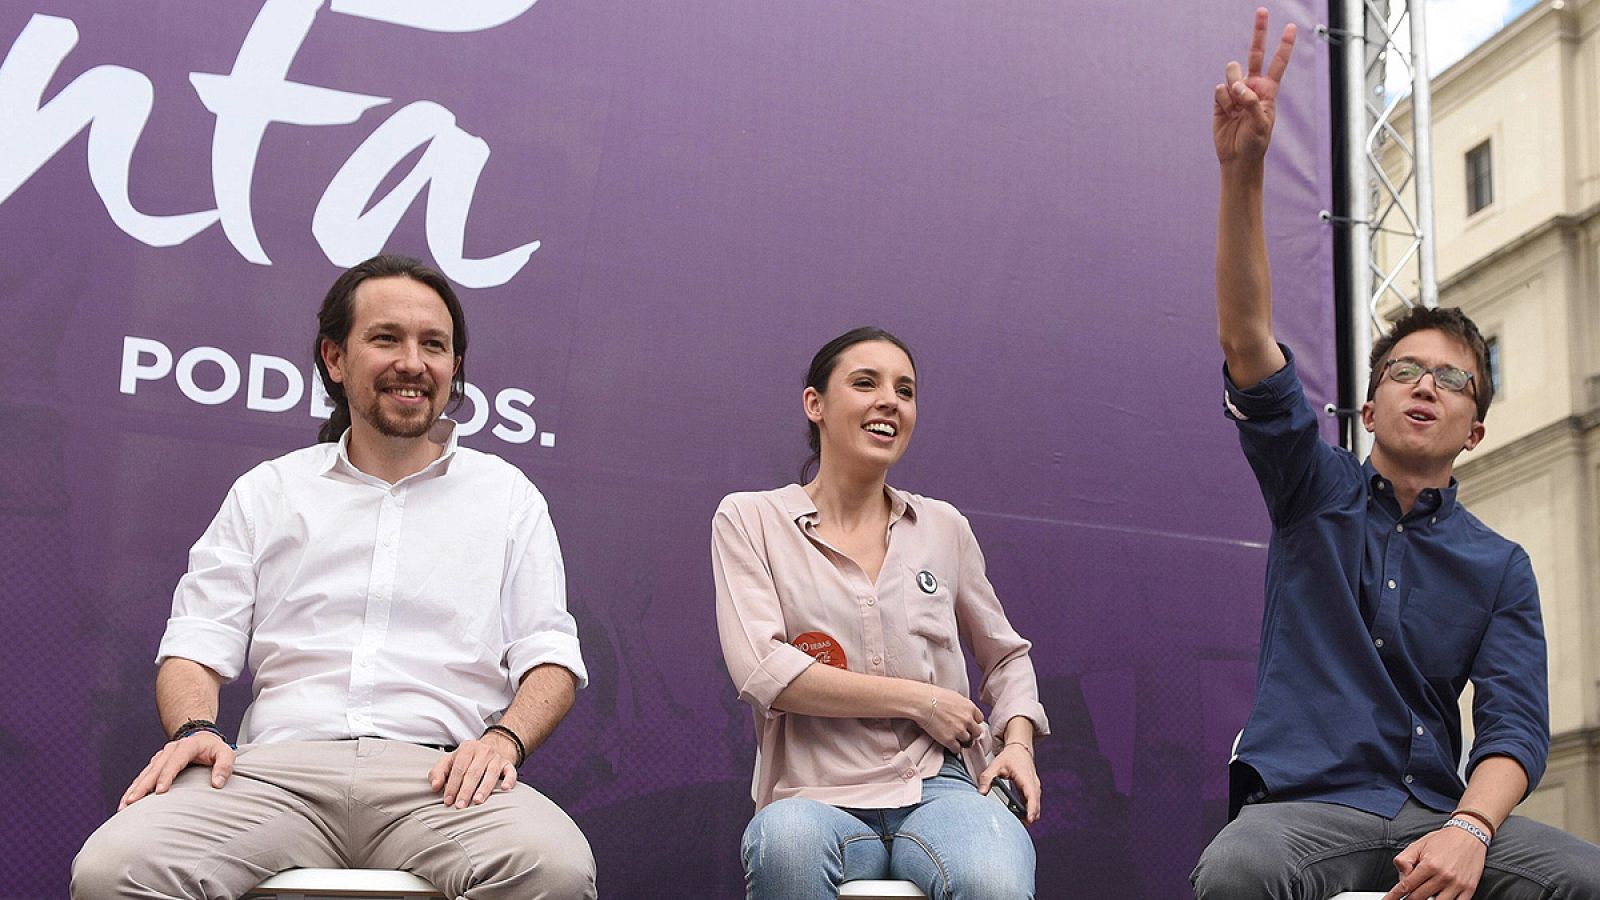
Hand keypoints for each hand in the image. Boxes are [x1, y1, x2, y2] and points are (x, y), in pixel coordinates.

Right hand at [119, 731, 234, 809]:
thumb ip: (224, 766)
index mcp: (187, 746)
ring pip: (145, 774)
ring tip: (123, 806)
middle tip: (132, 802)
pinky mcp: (155, 764)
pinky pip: (142, 777)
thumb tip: (217, 784)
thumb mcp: (226, 753)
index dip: (166, 776)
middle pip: (154, 769)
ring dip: (133, 789)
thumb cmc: (214, 749)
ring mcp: (160, 757)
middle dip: (142, 786)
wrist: (200, 736)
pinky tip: (125, 801)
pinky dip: (133, 788)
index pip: (175, 762)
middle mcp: (170, 750)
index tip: (159, 791)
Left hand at [428, 734, 517, 807]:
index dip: (452, 786)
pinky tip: (504, 789)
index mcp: (467, 748)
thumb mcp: (450, 761)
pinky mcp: (508, 764)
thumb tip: (435, 786)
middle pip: (473, 773)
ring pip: (491, 774)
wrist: (490, 747)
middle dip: (466, 791)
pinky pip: (511, 772)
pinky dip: (509, 780)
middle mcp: (483, 751)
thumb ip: (438, 772)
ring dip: (484, 788)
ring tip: (477, 801)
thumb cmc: (467, 760)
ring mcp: (497, 757)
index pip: (459, 769)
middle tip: (460, 806)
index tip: (448, 801)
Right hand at [913, 685, 984, 752]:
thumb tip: (964, 712)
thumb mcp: (954, 696)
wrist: (921, 702)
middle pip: (977, 732)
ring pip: (967, 741)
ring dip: (961, 740)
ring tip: (952, 737)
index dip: (973, 722)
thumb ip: (963, 706)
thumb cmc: (933, 695)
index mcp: (970, 707)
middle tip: (963, 732)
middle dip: (971, 733)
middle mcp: (967, 720)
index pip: (979, 719)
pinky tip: (947, 742)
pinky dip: (953, 747)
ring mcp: (959, 731)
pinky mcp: (949, 740)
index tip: (968, 724)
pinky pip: (957, 749)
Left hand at [978, 743, 1040, 824]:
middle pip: (1036, 804)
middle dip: (1030, 816)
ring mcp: (1035, 787)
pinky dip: (1029, 810)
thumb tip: (981, 792)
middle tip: (1018, 826)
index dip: (1031, 809)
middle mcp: (1033, 784)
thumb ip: (987, 778)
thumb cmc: (1009, 756)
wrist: (1019, 748)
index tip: (1029, 819)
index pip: (1031, 796)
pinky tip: (1020, 816)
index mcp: (1025, 778)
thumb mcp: (995, 765)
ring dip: (1030, 814)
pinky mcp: (1033, 789)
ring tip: (1018, 824)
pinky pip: (1033, 802)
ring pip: (1036, 805)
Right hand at [1213, 8, 1296, 164]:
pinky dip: (1222, 101)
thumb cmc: (1255, 143)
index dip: (1284, 45)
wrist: (1236, 158)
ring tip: (1235, 102)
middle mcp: (1252, 86)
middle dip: (1259, 32)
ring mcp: (1234, 92)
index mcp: (1268, 90)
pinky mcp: (1219, 100)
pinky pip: (1219, 90)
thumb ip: (1251, 102)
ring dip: (1233, 83)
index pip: (1278, 63)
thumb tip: (1236, 85)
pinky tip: (1227, 113)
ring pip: (1232, 71)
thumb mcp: (1261, 124)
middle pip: (1255, 53)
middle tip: (1262, 10)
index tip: (1290, 27)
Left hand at [1382, 825, 1487, 899]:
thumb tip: (1401, 878)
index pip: (1406, 886)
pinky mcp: (1469, 889)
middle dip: (1409, 898)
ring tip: (1424, 893)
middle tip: (1406, 896)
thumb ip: (1404, 860)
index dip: (1395, 896)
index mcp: (1429, 865)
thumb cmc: (1444, 840)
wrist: (1469, 835)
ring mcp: (1457, 885)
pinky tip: (1438, 897)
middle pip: (1419, 897)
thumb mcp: (1418, 845)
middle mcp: (1443, 876)